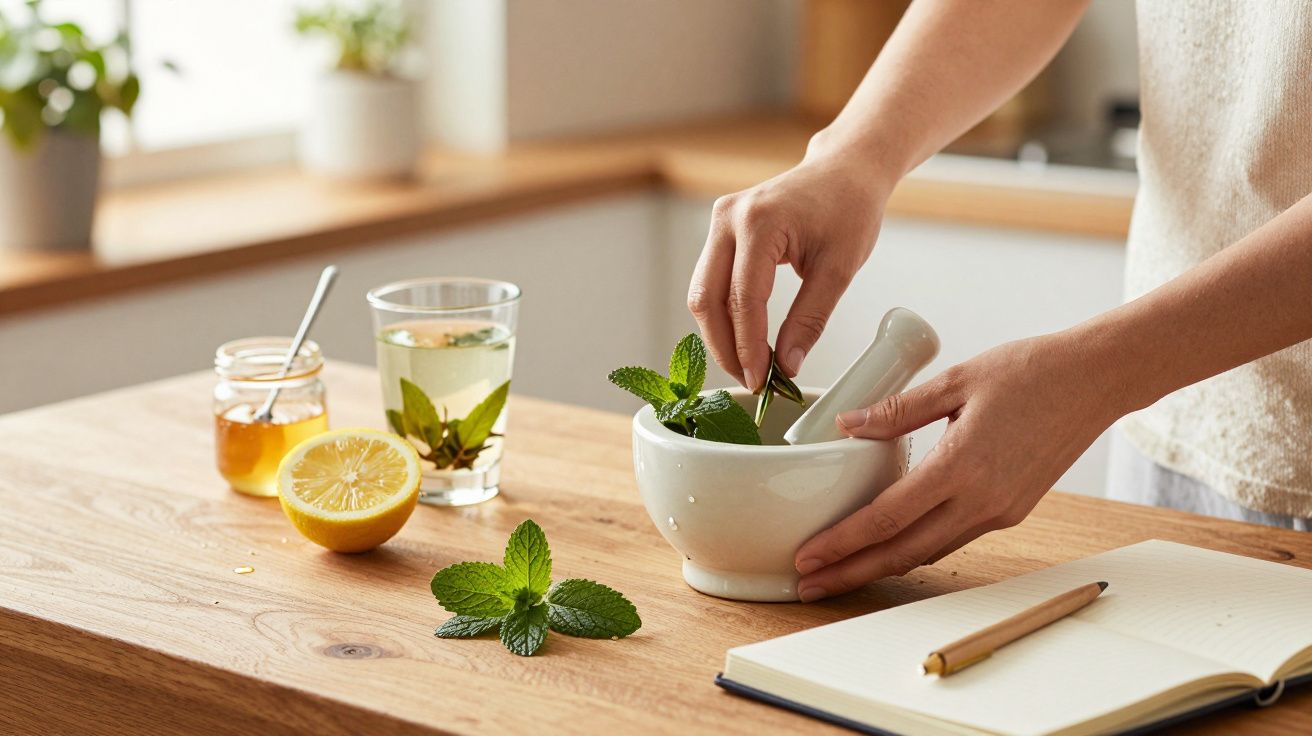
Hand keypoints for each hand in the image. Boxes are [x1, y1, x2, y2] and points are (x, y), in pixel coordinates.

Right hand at [687, 150, 891, 389]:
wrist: (845, 170)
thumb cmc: (849, 208)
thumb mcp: (839, 268)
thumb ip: (810, 319)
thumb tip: (787, 366)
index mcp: (761, 222)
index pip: (744, 298)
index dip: (748, 346)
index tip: (761, 381)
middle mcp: (729, 218)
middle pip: (707, 298)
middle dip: (724, 346)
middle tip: (750, 381)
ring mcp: (720, 221)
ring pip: (703, 293)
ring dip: (721, 334)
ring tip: (749, 365)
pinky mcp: (721, 230)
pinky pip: (711, 281)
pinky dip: (725, 314)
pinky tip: (745, 338)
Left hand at [792, 332, 1123, 601]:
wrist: (1096, 380)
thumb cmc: (1031, 371)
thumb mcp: (955, 380)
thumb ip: (896, 409)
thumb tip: (847, 425)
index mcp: (961, 466)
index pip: (887, 517)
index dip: (842, 543)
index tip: (807, 557)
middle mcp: (981, 500)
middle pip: (902, 552)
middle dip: (851, 572)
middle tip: (809, 584)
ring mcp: (999, 511)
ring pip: (928, 552)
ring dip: (881, 566)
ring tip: (840, 572)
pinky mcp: (1011, 511)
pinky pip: (952, 539)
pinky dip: (915, 549)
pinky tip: (889, 546)